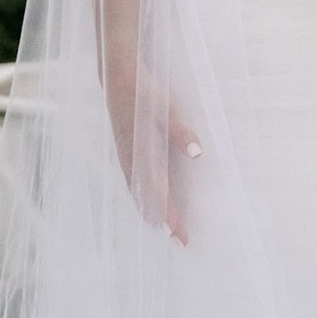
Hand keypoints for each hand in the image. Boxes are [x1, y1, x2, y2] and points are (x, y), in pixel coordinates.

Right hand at [105, 65, 200, 244]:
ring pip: (138, 190)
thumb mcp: (168, 108)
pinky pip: (132, 180)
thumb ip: (182, 132)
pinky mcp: (125, 149)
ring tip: (162, 228)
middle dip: (163, 219)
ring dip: (151, 209)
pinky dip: (141, 195)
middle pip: (148, 197)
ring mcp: (126, 155)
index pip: (158, 191)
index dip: (168, 213)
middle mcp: (132, 158)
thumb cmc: (145, 92)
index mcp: (143, 152)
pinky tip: (144, 199)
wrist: (118, 77)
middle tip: (178, 240)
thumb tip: (198, 154)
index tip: (176, 233)